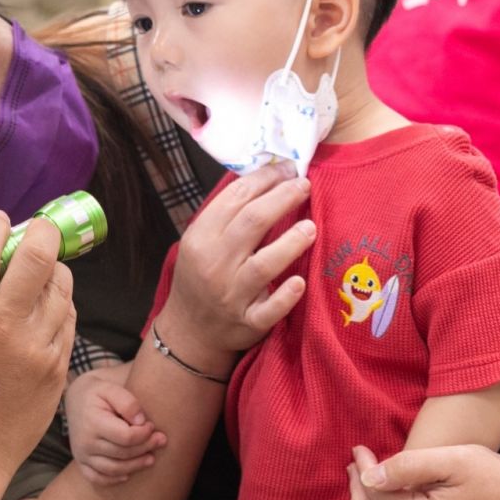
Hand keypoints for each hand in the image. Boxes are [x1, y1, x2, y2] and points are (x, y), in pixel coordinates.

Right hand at [0, 213, 76, 492]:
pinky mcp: (56, 368)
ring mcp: (35, 348)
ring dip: (53, 269)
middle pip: (37, 255)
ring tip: (42, 271)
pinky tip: (48, 305)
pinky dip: (60, 304)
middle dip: (41, 231)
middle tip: (38, 230)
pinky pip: (68, 318)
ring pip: (61, 285)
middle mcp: (2, 327)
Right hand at [65, 365, 166, 485]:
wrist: (76, 399)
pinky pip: (97, 478)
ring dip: (135, 466)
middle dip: (145, 448)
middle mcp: (85, 442)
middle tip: (161, 440)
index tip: (152, 425)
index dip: (144, 434)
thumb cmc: (98, 393)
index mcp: (93, 422)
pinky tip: (128, 474)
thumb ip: (128, 402)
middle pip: (122, 453)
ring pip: (113, 469)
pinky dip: (113, 480)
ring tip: (151, 459)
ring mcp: (82, 454)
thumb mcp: (111, 388)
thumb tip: (142, 422)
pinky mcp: (81, 462)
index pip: (125, 437)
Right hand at [154, 165, 314, 376]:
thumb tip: (266, 176)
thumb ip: (227, 215)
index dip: (264, 179)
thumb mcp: (201, 241)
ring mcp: (231, 295)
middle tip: (304, 185)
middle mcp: (214, 264)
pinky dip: (285, 296)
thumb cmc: (200, 276)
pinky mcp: (247, 322)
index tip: (287, 168)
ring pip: (263, 264)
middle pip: (253, 223)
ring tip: (311, 226)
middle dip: (283, 198)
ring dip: (291, 243)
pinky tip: (300, 282)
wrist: (188, 330)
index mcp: (201, 237)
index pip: (235, 199)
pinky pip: (269, 309)